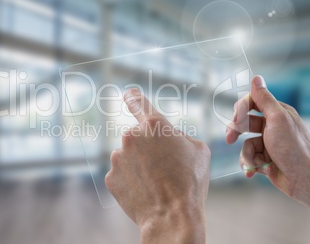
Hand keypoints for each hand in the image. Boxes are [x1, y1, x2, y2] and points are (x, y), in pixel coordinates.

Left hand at [105, 88, 209, 243]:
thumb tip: (169, 137)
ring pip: (129, 156)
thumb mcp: (198, 150)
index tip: (129, 94)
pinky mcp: (111, 176)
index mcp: (153, 124)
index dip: (133, 97)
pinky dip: (131, 179)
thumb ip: (179, 136)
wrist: (173, 215)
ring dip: (139, 164)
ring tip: (156, 182)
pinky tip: (144, 190)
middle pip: (138, 137)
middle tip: (163, 167)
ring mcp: (118, 157)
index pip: (138, 101)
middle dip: (148, 148)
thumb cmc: (190, 181)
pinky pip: (122, 173)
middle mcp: (131, 136)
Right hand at [226, 75, 309, 208]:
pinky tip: (254, 171)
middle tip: (229, 138)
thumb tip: (256, 78)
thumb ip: (264, 99)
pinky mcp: (265, 159)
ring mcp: (268, 143)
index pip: (252, 102)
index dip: (240, 109)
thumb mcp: (277, 119)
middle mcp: (273, 126)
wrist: (303, 179)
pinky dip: (249, 164)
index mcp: (277, 113)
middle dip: (235, 131)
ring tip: (253, 163)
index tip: (235, 119)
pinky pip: (248, 157)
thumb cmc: (293, 148)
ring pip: (245, 143)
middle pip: (244, 122)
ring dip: (246, 154)